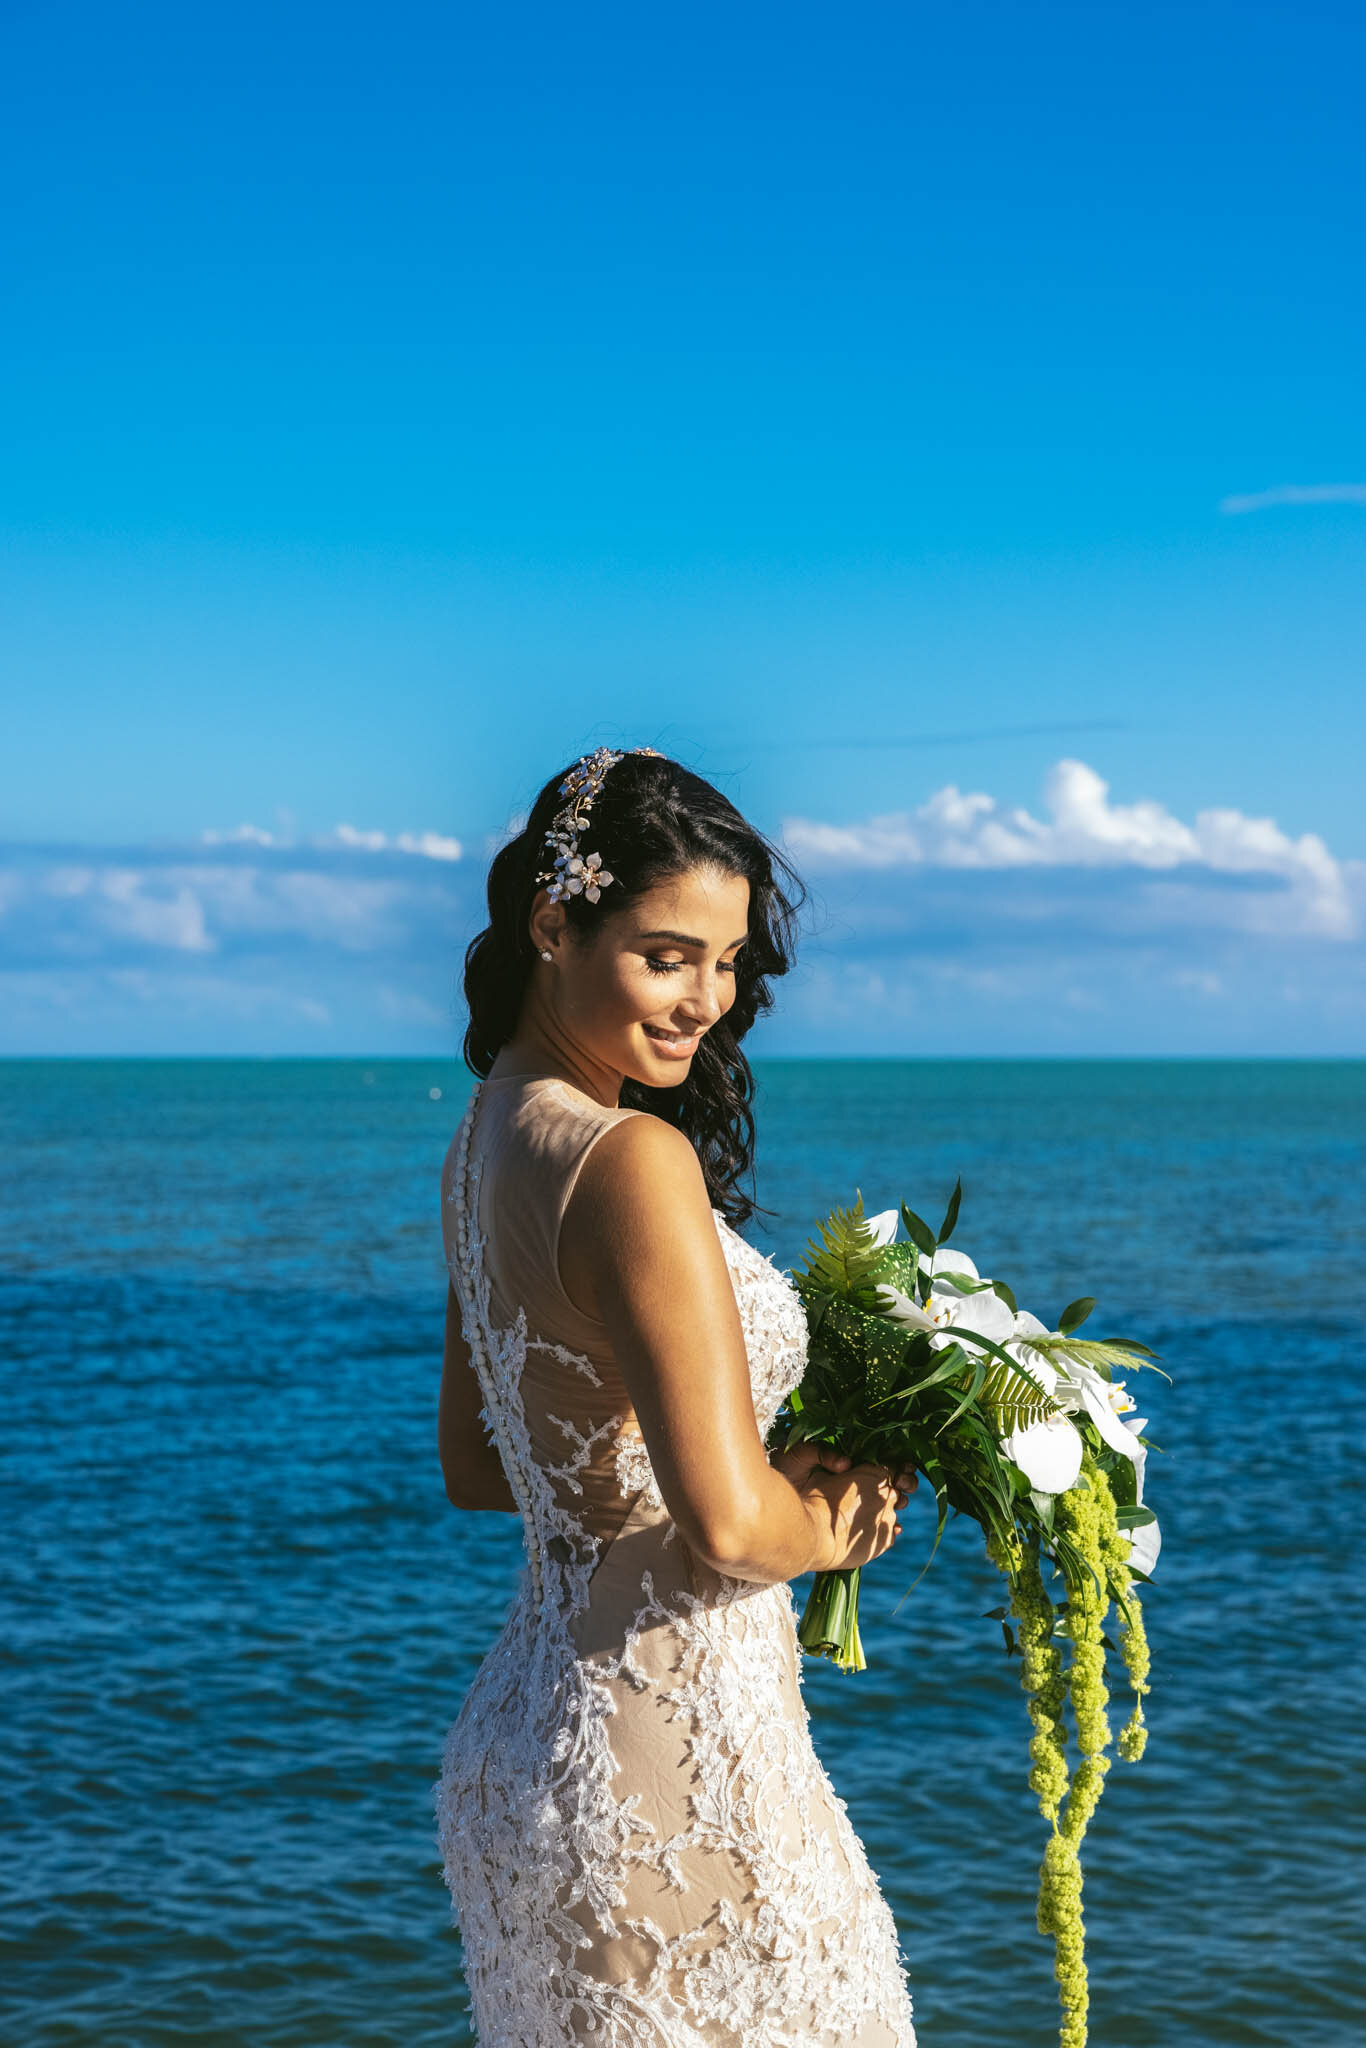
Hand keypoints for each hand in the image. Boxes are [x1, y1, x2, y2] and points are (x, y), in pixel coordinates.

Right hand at [779, 1445, 918, 1572]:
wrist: (814, 1534)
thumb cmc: (816, 1501)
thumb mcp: (826, 1475)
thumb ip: (842, 1470)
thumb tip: (847, 1465)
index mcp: (876, 1473)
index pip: (890, 1470)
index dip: (879, 1475)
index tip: (867, 1482)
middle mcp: (888, 1494)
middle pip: (893, 1492)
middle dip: (881, 1496)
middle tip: (861, 1503)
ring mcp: (889, 1517)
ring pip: (891, 1513)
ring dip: (880, 1515)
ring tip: (859, 1521)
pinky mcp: (885, 1540)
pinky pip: (889, 1533)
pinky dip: (879, 1533)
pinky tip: (864, 1535)